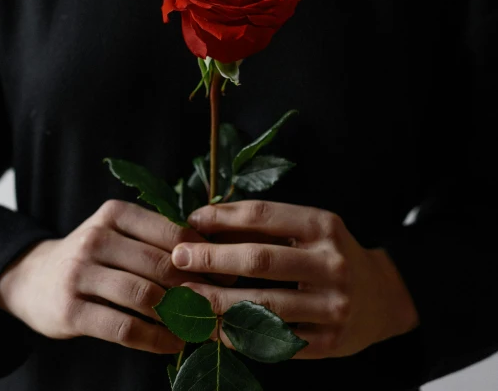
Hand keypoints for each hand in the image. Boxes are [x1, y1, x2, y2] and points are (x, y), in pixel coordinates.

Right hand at [0, 199, 236, 354]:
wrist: (33, 279)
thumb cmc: (93, 256)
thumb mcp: (119, 233)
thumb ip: (158, 237)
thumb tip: (216, 254)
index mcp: (115, 213)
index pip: (171, 232)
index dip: (203, 255)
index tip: (226, 273)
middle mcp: (96, 237)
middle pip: (160, 265)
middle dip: (195, 288)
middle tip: (220, 305)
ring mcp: (80, 273)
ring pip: (144, 296)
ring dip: (178, 316)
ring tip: (200, 327)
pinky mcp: (71, 310)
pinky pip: (123, 327)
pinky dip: (154, 339)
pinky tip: (172, 344)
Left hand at [171, 199, 419, 358]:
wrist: (383, 296)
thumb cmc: (331, 254)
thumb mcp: (309, 229)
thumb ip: (265, 225)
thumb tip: (206, 220)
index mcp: (323, 226)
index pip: (264, 216)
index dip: (223, 217)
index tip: (192, 220)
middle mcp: (331, 264)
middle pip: (259, 261)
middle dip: (212, 259)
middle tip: (177, 258)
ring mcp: (332, 306)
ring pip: (262, 306)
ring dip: (216, 302)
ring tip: (185, 297)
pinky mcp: (329, 343)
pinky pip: (274, 341)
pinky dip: (239, 335)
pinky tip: (213, 328)